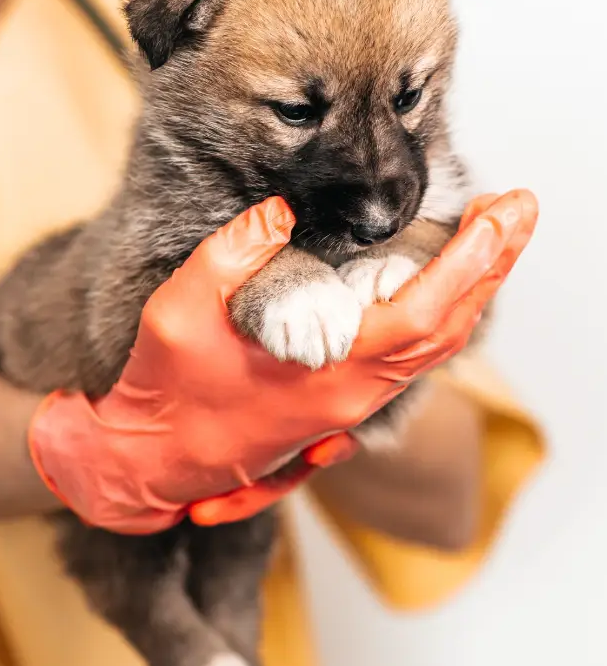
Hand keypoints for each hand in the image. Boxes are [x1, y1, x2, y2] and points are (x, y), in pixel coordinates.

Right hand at [27, 189, 537, 533]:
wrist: (150, 457)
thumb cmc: (164, 388)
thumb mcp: (181, 305)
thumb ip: (233, 251)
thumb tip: (277, 211)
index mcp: (326, 372)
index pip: (424, 310)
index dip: (472, 259)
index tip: (500, 210)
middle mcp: (353, 395)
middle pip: (449, 329)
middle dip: (491, 264)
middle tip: (515, 208)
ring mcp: (348, 407)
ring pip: (435, 350)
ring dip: (471, 291)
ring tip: (490, 239)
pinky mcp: (336, 408)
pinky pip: (411, 363)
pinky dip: (440, 319)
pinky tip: (440, 291)